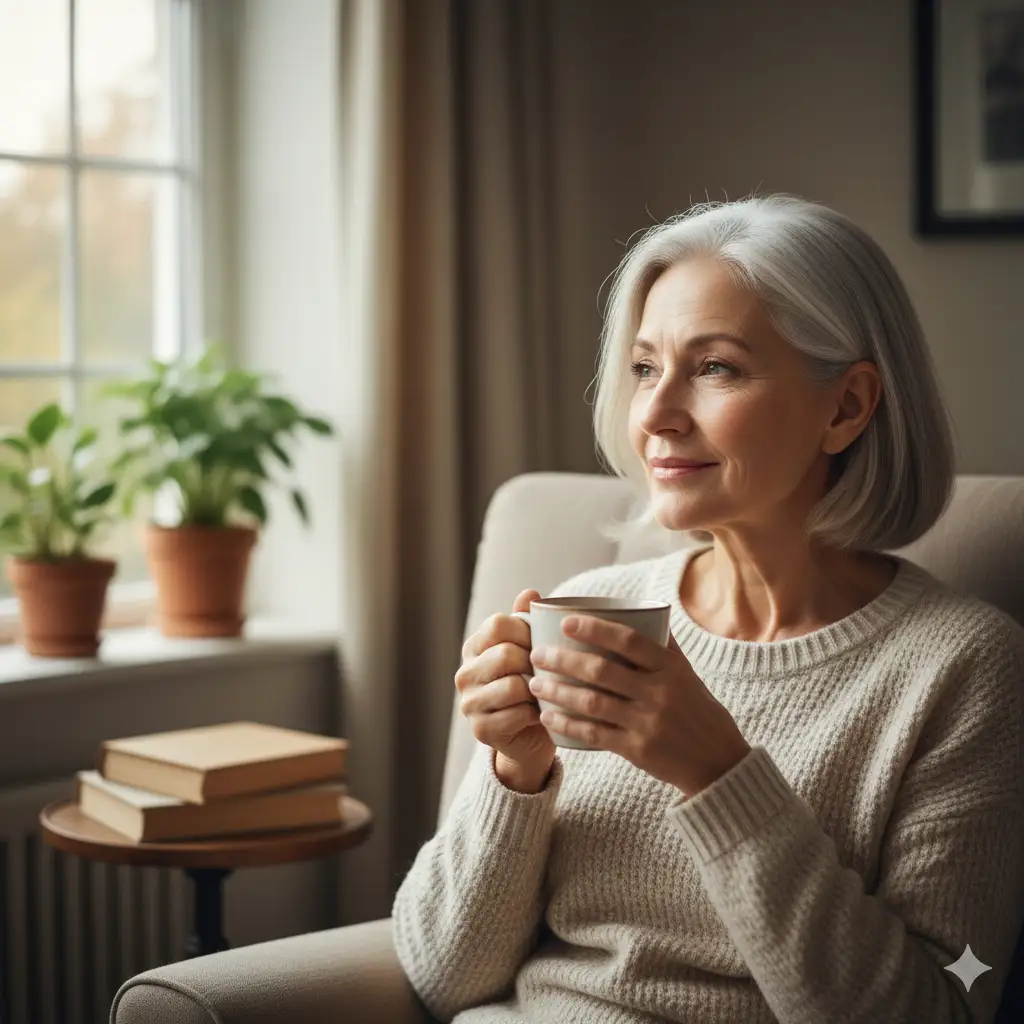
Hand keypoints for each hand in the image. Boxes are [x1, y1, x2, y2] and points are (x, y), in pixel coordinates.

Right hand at [454, 589, 555, 791]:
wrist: (531, 735)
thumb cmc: (533, 685)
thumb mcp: (531, 650)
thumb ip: (528, 621)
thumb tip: (530, 593)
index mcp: (475, 646)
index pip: (499, 624)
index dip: (526, 631)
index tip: (540, 644)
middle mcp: (465, 673)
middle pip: (506, 654)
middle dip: (534, 664)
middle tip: (546, 673)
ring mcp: (469, 702)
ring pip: (512, 685)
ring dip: (536, 691)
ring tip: (544, 694)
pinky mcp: (481, 729)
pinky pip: (516, 714)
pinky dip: (534, 714)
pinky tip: (539, 715)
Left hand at [527, 616, 750, 796]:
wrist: (718, 762)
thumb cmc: (698, 710)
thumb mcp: (687, 674)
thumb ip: (664, 647)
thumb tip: (644, 611)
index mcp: (671, 668)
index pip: (629, 640)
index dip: (595, 628)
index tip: (567, 622)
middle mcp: (660, 693)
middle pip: (602, 671)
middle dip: (564, 660)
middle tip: (538, 654)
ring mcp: (648, 722)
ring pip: (592, 702)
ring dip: (558, 691)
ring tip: (535, 684)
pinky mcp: (638, 749)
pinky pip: (594, 734)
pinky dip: (567, 724)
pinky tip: (548, 716)